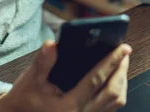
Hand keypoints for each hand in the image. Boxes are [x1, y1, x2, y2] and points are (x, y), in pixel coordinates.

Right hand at [0, 40, 131, 111]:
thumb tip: (51, 45)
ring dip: (121, 82)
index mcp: (68, 106)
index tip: (123, 48)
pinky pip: (110, 108)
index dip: (111, 62)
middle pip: (113, 93)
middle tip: (125, 53)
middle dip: (121, 71)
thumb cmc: (24, 99)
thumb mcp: (30, 80)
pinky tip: (113, 79)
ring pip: (115, 102)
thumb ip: (42, 62)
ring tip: (121, 64)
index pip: (97, 80)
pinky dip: (116, 92)